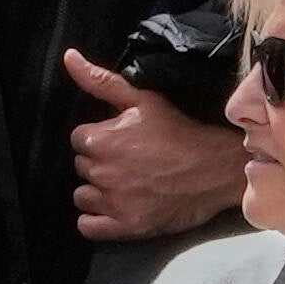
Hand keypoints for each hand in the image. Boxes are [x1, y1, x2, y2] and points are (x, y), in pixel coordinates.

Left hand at [63, 50, 251, 242]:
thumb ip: (100, 80)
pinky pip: (88, 227)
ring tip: (125, 184)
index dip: (99, 138)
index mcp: (100, 140)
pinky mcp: (126, 226)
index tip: (120, 140)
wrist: (215, 168)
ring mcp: (113, 202)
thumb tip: (68, 56)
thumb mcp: (142, 99)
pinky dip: (96, 220)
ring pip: (83, 196)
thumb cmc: (179, 131)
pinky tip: (115, 208)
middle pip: (81, 167)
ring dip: (97, 191)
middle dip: (99, 162)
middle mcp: (101, 172)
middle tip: (128, 160)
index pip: (79, 139)